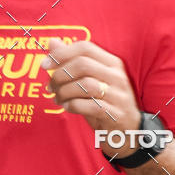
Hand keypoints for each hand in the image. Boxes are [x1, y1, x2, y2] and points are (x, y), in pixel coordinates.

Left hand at [41, 38, 140, 157]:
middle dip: (60, 75)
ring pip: (85, 85)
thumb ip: (72, 62)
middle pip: (83, 65)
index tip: (45, 65)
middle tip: (50, 86)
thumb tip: (52, 43)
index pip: (85, 48)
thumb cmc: (105, 103)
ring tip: (57, 98)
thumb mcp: (90, 80)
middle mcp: (117, 76)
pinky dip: (73, 105)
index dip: (62, 54)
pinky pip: (89, 105)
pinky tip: (67, 107)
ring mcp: (118, 95)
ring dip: (64, 92)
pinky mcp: (115, 114)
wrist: (129, 132)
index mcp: (112, 63)